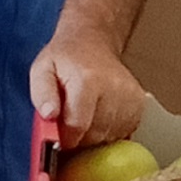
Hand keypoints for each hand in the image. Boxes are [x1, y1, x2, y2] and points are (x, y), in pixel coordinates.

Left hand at [28, 23, 146, 148]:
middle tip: (69, 124)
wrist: (92, 42)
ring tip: (84, 116)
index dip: (65, 138)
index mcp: (87, 80)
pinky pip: (123, 132)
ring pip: (109, 137)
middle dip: (79, 137)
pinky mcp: (139, 103)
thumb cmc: (65, 58)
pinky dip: (108, 131)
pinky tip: (99, 116)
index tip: (58, 139)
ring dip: (94, 136)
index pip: (78, 125)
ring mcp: (130, 96)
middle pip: (95, 134)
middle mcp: (113, 88)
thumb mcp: (41, 70)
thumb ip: (41, 94)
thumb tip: (49, 115)